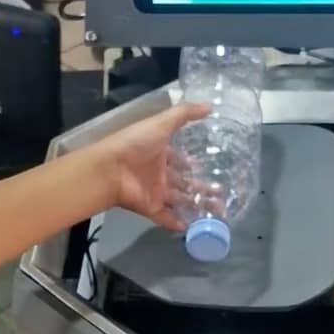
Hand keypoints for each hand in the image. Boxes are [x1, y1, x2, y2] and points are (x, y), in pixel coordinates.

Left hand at [95, 102, 209, 231]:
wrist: (110, 169)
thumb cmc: (135, 144)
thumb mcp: (161, 123)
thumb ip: (184, 114)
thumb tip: (209, 106)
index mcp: (160, 153)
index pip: (181, 160)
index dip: (195, 164)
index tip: (214, 168)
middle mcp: (159, 173)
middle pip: (185, 182)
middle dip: (203, 188)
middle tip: (223, 193)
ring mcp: (155, 192)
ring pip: (181, 201)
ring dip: (198, 206)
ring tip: (219, 211)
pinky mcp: (150, 208)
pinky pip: (167, 217)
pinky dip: (179, 223)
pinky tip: (196, 227)